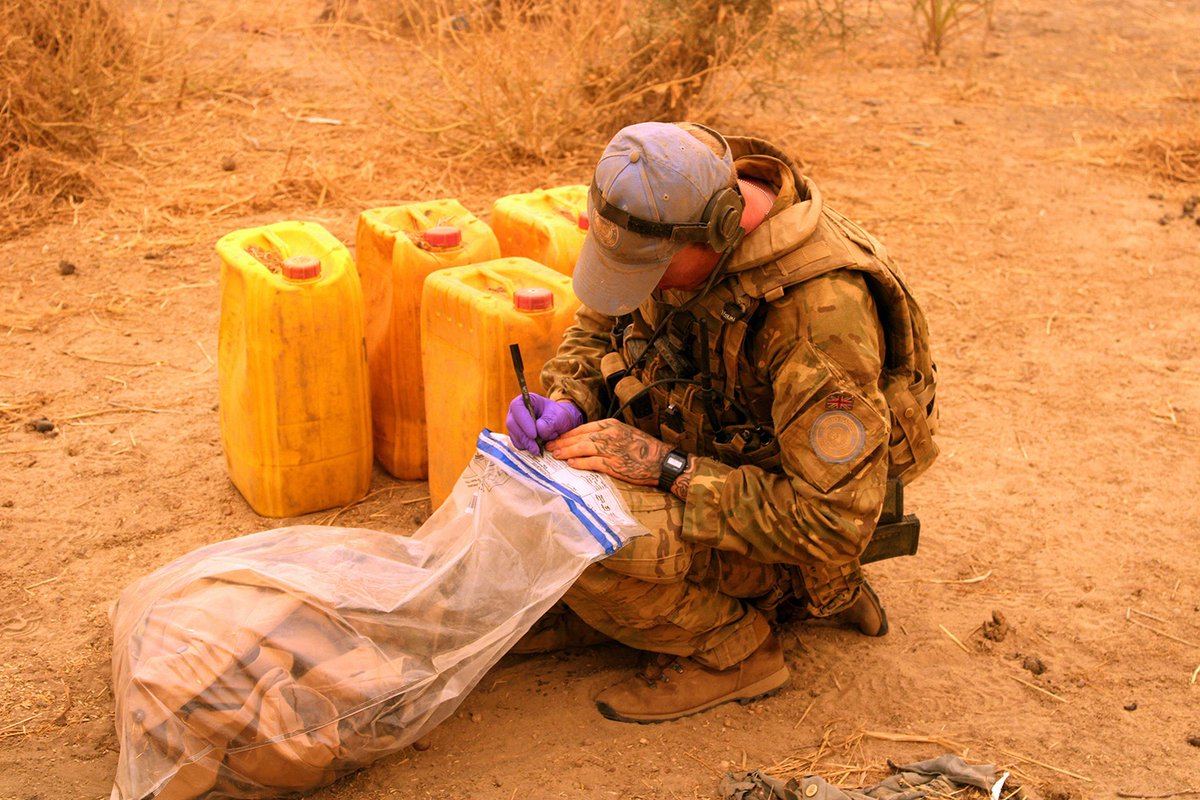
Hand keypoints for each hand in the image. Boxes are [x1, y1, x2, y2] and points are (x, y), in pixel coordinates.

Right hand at [505, 394, 583, 453]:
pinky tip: (537, 450)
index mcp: (524, 401)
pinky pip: (518, 444)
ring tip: (540, 449)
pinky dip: (527, 449)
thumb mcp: (558, 416)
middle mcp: (516, 413)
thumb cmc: (558, 416)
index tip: (534, 435)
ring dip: (527, 445)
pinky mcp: (517, 437)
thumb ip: (549, 422)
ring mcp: (515, 425)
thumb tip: (539, 429)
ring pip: (514, 436)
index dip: (524, 421)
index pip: (518, 408)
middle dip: (524, 438)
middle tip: (536, 448)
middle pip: (512, 424)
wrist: (560, 425)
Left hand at [545, 419, 672, 486]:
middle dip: (562, 442)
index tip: (557, 438)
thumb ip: (607, 435)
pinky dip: (579, 463)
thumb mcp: (625, 433)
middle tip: (549, 446)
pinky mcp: (614, 464)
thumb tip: (587, 441)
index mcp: (611, 425)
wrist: (661, 461)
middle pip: (579, 437)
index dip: (568, 434)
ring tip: (555, 455)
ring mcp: (611, 449)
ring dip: (566, 451)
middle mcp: (609, 435)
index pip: (583, 428)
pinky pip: (592, 462)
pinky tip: (570, 464)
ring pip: (582, 448)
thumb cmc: (644, 449)